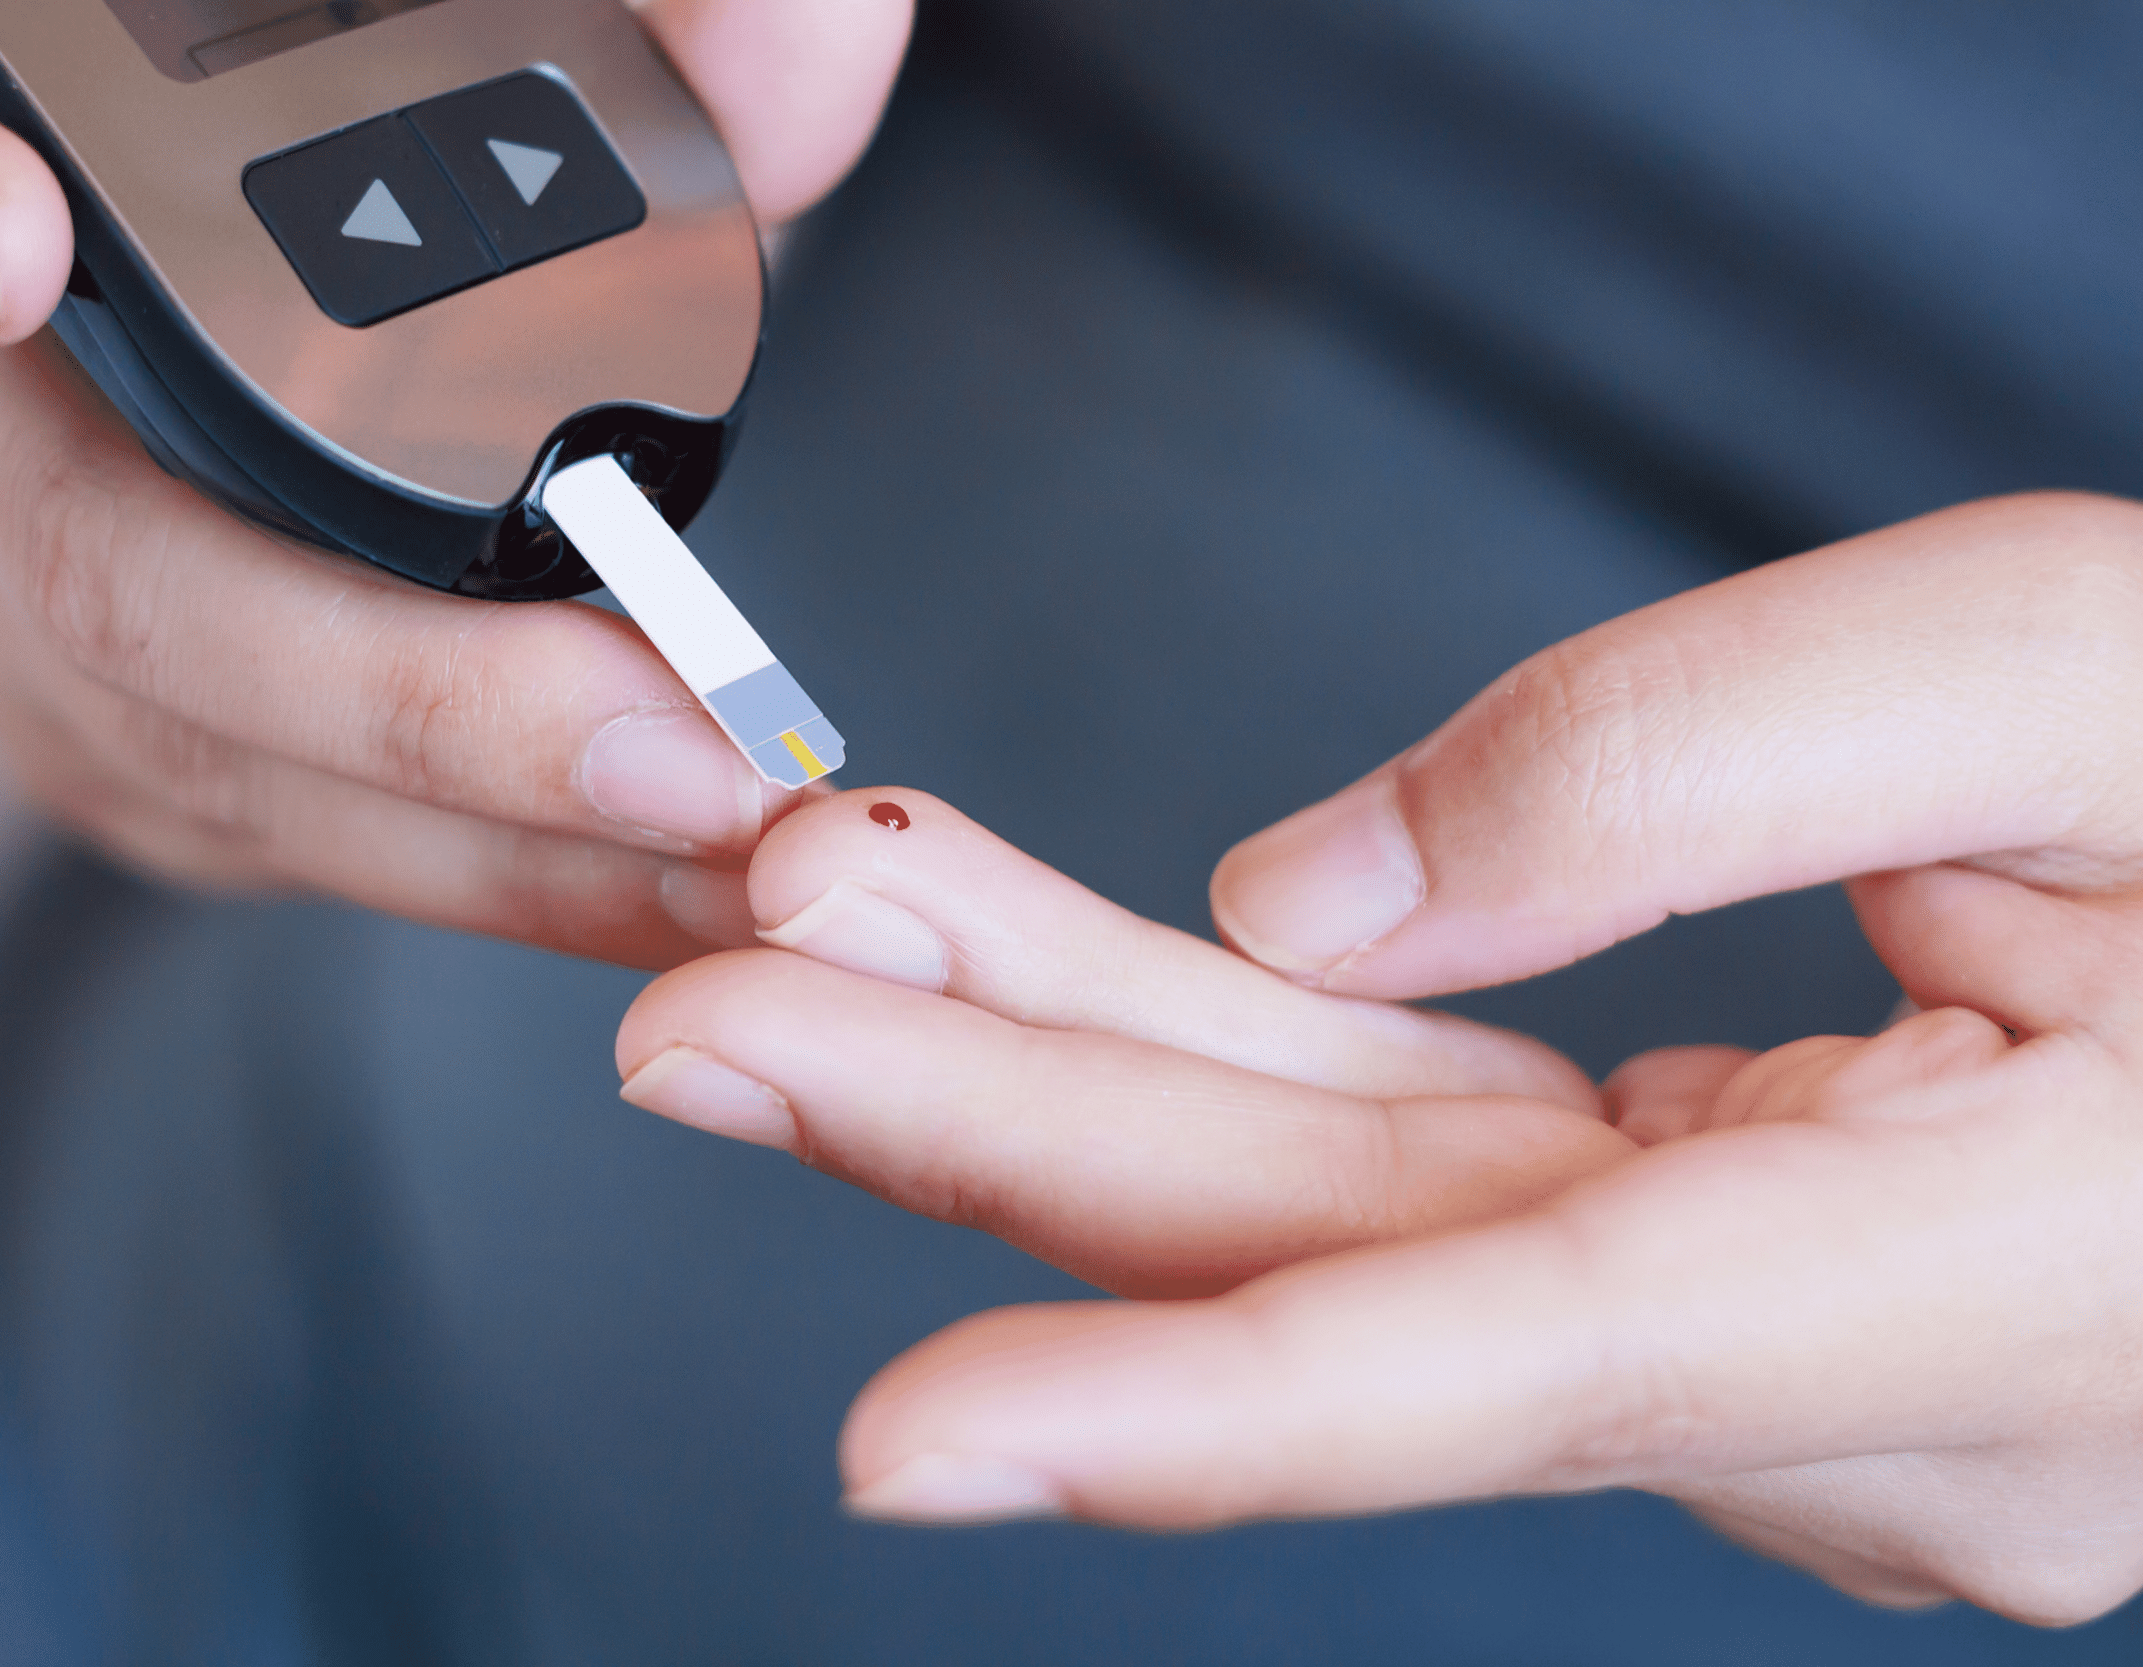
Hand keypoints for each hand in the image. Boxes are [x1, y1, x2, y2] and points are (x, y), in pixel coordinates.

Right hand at [0, 0, 910, 965]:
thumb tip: (792, 95)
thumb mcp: (518, 23)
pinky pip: (271, 821)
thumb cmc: (430, 100)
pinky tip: (662, 879)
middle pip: (88, 560)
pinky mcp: (123, 712)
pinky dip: (487, 863)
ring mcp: (23, 568)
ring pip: (191, 745)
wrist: (394, 250)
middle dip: (402, 692)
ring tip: (731, 844)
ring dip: (480, 830)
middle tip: (658, 747)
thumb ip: (660, 13)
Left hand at [621, 493, 2142, 1623]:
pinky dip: (1243, 1068)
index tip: (908, 1444)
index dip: (1198, 1407)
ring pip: (1364, 1222)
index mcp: (1982, 1284)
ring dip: (1087, 1068)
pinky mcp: (1740, 1279)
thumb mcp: (2071, 681)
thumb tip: (1309, 901)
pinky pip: (1444, 1184)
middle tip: (722, 1010)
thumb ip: (1676, 771)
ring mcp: (1790, 1365)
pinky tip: (1052, 966)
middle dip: (1010, 1125)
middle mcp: (1862, 1402)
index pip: (1520, 1361)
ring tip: (835, 935)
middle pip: (1352, 1272)